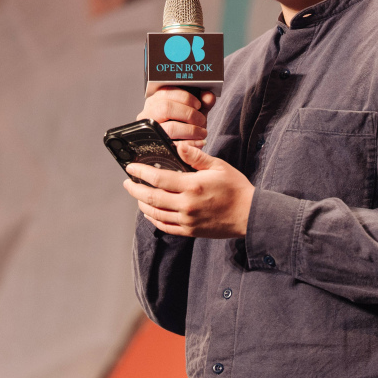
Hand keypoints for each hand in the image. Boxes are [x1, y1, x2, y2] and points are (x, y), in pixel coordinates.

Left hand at [123, 142, 254, 238]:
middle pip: (151, 197)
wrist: (249, 214)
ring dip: (142, 203)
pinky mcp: (190, 231)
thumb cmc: (236, 188)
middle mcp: (186, 205)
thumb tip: (178, 145)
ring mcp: (187, 220)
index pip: (158, 179)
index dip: (141, 172)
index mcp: (192, 186)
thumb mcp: (218, 166)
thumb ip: (195, 157)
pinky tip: (150, 212)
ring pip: (155, 213)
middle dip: (135, 189)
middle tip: (128, 182)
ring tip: (137, 195)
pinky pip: (165, 226)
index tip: (131, 168)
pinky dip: (154, 219)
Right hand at [138, 87, 215, 147]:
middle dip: (189, 113)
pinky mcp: (157, 148)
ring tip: (202, 133)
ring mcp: (151, 132)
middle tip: (201, 120)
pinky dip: (190, 143)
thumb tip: (208, 96)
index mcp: (154, 102)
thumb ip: (203, 103)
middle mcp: (148, 116)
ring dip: (191, 130)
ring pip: (170, 127)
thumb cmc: (184, 127)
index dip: (185, 97)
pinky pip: (174, 145)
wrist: (179, 149)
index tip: (198, 104)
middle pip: (166, 108)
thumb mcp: (193, 112)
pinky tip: (199, 143)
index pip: (165, 93)